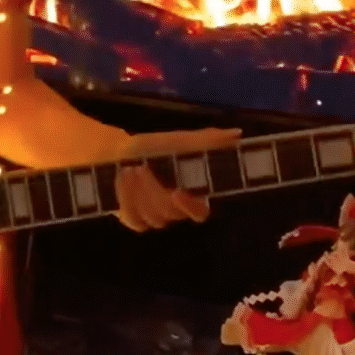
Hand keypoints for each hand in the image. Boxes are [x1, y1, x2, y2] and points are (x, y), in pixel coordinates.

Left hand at [113, 127, 242, 231]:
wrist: (117, 152)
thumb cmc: (153, 147)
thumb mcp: (178, 141)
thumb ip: (206, 140)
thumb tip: (237, 134)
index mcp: (191, 193)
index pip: (200, 212)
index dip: (191, 207)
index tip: (177, 193)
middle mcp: (174, 209)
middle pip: (170, 213)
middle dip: (154, 190)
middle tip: (141, 167)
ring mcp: (154, 217)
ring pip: (152, 217)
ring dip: (138, 193)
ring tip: (129, 169)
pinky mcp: (134, 220)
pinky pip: (133, 219)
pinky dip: (125, 198)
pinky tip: (122, 180)